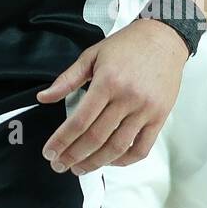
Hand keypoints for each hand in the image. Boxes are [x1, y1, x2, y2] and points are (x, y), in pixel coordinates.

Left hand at [35, 17, 187, 174]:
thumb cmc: (125, 46)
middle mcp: (127, 98)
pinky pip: (142, 148)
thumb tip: (43, 98)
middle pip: (97, 137)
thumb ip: (67, 79)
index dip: (62, 140)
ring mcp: (146, 110)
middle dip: (74, 155)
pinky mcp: (160, 117)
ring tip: (79, 168)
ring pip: (118, 147)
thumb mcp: (91, 56)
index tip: (50, 152)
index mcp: (107, 82)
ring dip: (96, 162)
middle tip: (60, 165)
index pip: (80, 120)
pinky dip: (125, 160)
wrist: (163, 39)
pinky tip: (109, 161)